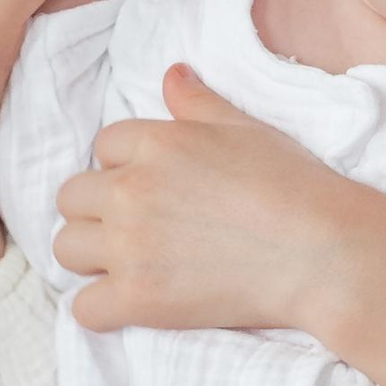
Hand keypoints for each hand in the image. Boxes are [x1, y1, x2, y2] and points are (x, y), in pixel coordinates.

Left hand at [53, 66, 385, 385]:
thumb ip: (198, 103)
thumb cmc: (293, 185)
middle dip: (97, 211)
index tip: (154, 188)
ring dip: (90, 257)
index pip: (104, 146)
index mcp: (155, 143)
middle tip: (134, 229)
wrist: (320, 253)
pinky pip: (83, 308)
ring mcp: (129, 246)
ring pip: (65, 249)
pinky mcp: (138, 298)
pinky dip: (100, 309)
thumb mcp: (245, 128)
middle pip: (71, 198)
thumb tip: (171, 75)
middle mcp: (130, 190)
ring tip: (126, 265)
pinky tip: (128, 305)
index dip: (125, 167)